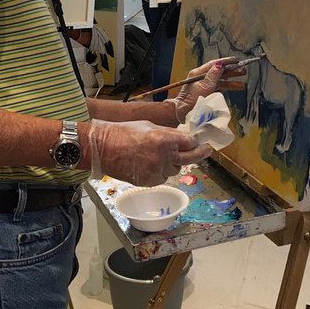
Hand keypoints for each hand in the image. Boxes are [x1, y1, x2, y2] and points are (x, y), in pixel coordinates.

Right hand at [87, 119, 209, 186]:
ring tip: (155, 156)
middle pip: (189, 158)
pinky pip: (162, 178)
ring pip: (174, 170)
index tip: (199, 142)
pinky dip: (159, 173)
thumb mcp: (149, 126)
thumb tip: (183, 138)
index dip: (194, 142)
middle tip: (206, 151)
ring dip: (171, 164)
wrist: (103, 148)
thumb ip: (168, 134)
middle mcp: (163, 156)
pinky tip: (148, 165)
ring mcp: (157, 170)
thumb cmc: (123, 132)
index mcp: (164, 139)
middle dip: (199, 154)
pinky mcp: (149, 181)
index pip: (189, 142)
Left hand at [173, 56, 246, 122]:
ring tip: (242, 84)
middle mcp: (200, 78)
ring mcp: (203, 86)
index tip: (237, 60)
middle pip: (218, 72)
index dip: (226, 62)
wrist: (183, 114)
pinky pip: (218, 88)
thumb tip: (220, 64)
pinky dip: (227, 88)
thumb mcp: (204, 87)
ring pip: (220, 81)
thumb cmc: (191, 101)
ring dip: (231, 81)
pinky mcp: (205, 93)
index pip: (214, 64)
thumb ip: (213, 76)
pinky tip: (234, 88)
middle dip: (232, 71)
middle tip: (243, 71)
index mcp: (197, 73)